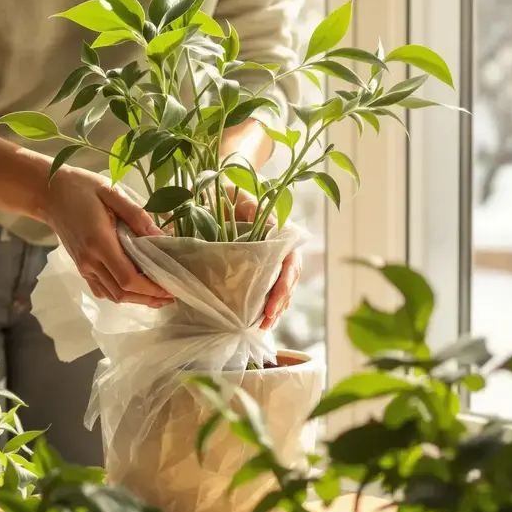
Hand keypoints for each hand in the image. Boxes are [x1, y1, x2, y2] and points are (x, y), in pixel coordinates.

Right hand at [45, 165, 173, 306]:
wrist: (49, 193)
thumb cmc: (82, 188)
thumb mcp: (112, 192)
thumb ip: (137, 215)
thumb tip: (162, 236)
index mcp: (99, 242)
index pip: (128, 278)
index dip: (151, 288)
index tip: (171, 287)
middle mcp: (90, 260)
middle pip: (122, 292)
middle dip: (149, 297)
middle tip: (171, 292)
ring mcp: (83, 267)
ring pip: (113, 295)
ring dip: (137, 299)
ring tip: (158, 293)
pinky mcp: (81, 267)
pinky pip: (102, 290)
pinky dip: (121, 294)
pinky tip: (136, 288)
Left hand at [231, 191, 300, 330]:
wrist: (221, 184)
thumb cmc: (232, 188)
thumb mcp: (241, 194)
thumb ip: (253, 207)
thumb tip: (265, 224)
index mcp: (281, 231)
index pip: (291, 262)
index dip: (284, 284)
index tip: (273, 302)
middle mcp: (280, 246)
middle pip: (288, 279)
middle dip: (279, 303)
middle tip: (267, 321)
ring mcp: (270, 257)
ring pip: (280, 286)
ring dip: (274, 308)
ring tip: (264, 327)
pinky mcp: (258, 264)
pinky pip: (267, 286)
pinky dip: (265, 303)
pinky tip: (259, 320)